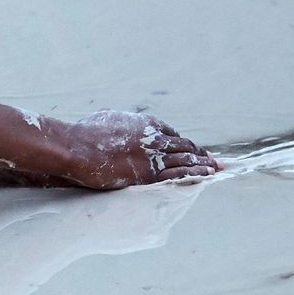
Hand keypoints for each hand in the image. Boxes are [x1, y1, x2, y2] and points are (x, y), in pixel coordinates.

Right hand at [58, 111, 219, 189]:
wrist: (76, 148)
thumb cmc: (84, 133)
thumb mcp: (105, 118)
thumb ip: (119, 122)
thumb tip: (117, 122)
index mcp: (145, 123)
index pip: (172, 133)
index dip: (182, 142)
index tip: (189, 147)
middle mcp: (155, 138)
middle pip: (185, 145)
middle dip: (200, 152)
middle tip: (213, 159)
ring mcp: (154, 156)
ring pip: (187, 159)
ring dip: (204, 163)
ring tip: (216, 168)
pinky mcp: (149, 174)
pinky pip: (180, 173)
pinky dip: (196, 174)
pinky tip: (207, 176)